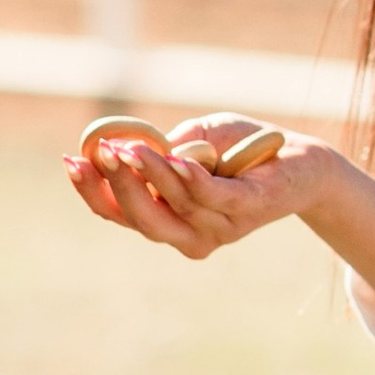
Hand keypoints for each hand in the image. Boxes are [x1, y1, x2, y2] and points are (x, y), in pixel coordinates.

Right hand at [67, 115, 336, 261]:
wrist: (303, 160)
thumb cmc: (243, 149)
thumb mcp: (196, 140)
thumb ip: (165, 149)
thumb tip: (130, 147)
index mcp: (170, 219)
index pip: (120, 213)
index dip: (93, 190)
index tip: (70, 161)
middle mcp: (191, 234)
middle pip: (139, 218)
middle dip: (113, 186)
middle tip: (97, 154)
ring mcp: (220, 226)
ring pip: (173, 205)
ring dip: (148, 175)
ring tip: (127, 149)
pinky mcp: (248, 207)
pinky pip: (212, 197)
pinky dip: (189, 180)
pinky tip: (173, 160)